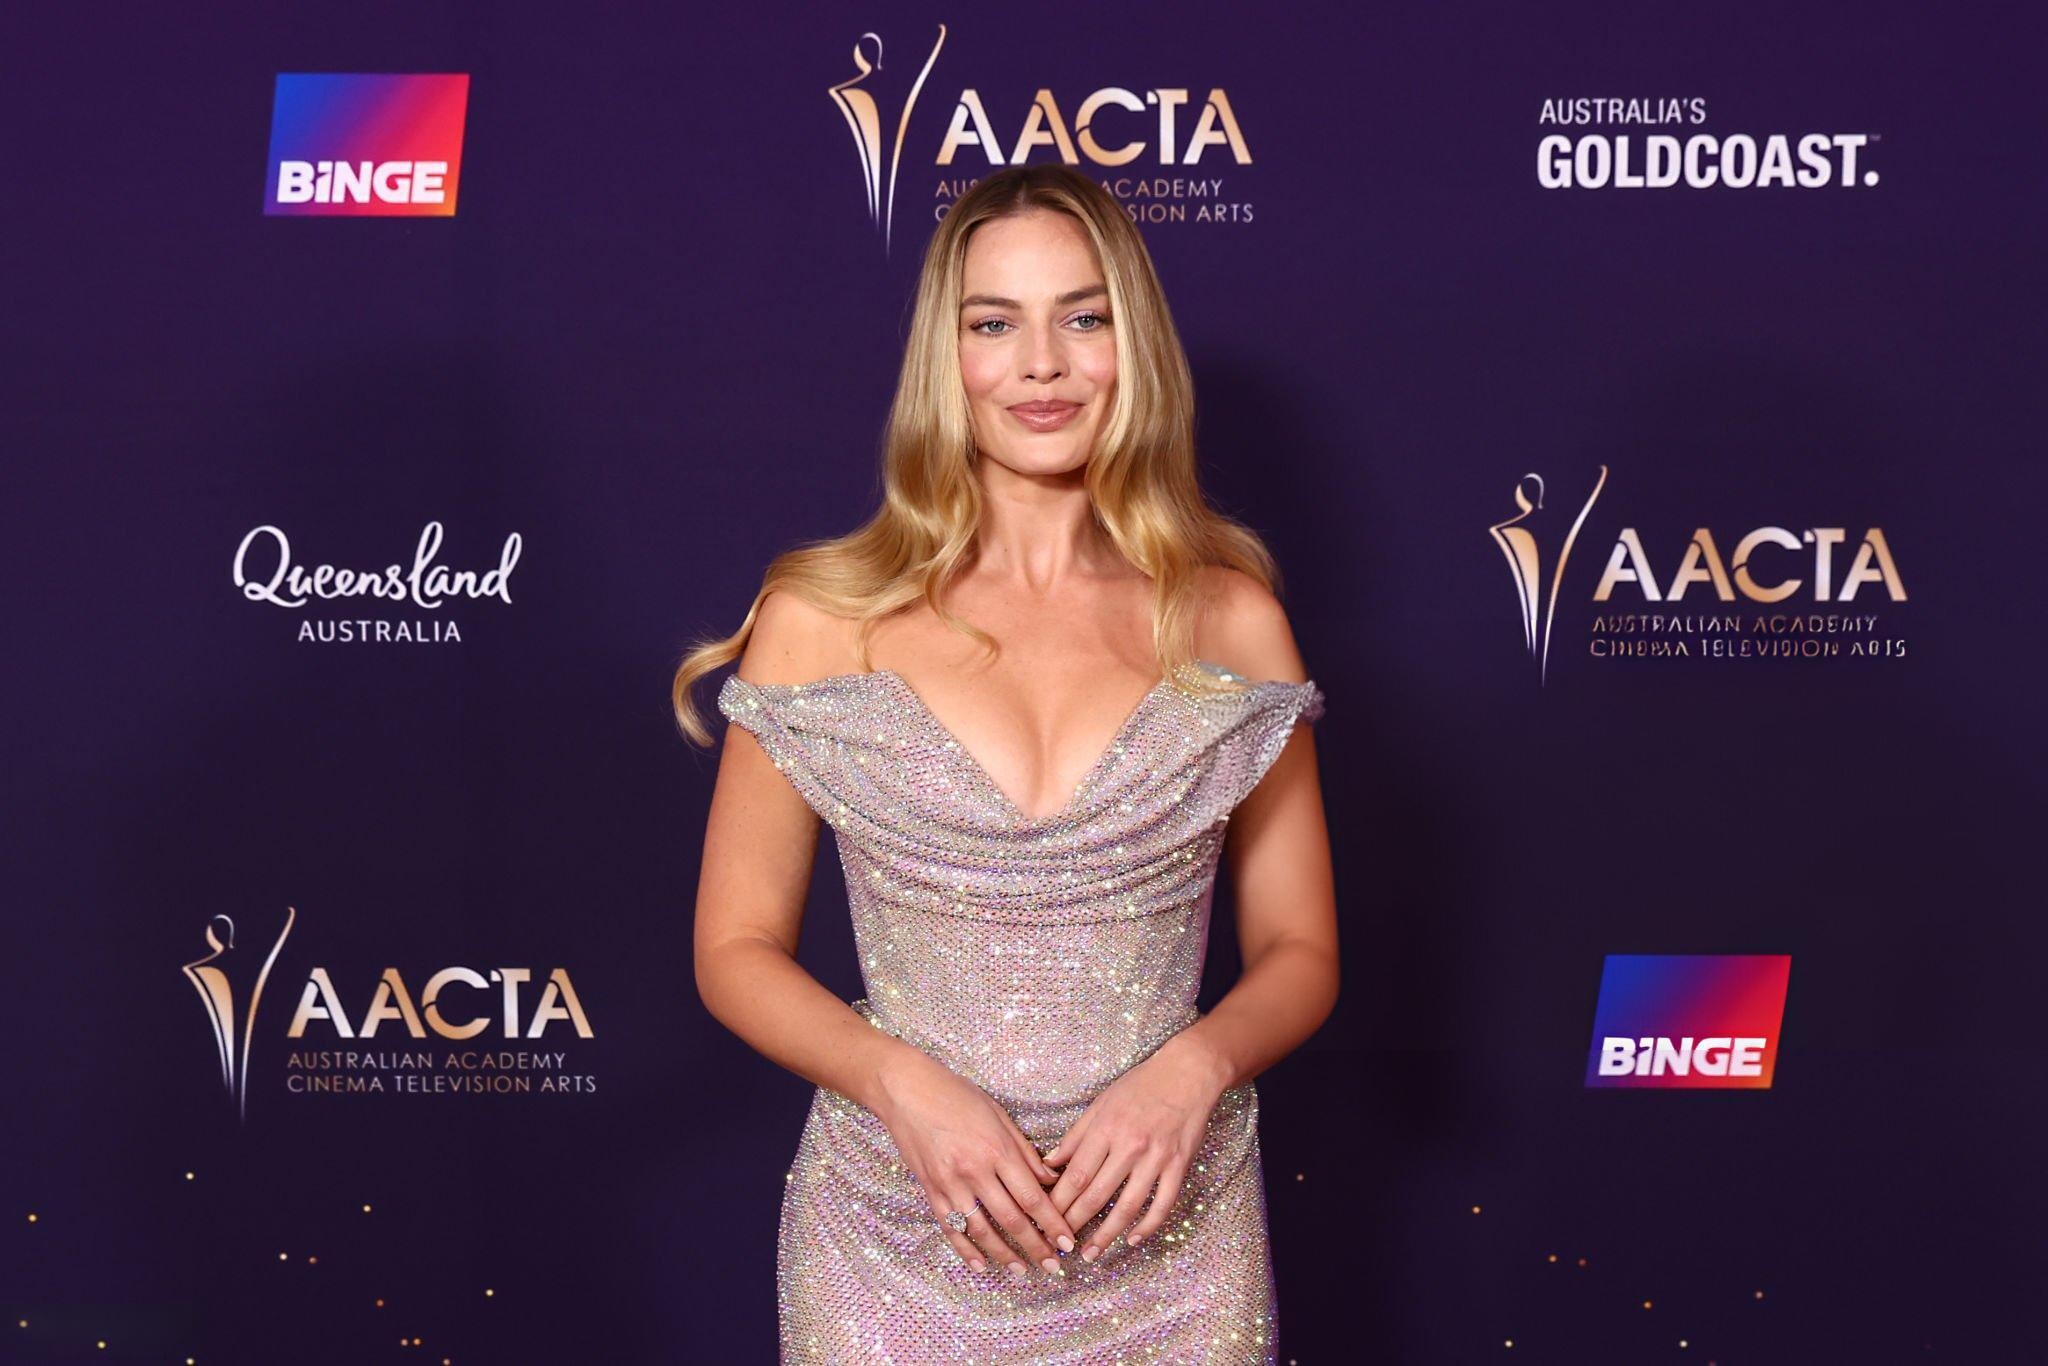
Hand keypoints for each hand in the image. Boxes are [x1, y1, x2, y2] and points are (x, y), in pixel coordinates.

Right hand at [871, 1050, 1078, 1277]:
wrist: (906, 1091)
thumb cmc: (956, 1095)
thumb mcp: (999, 1115)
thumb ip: (1025, 1151)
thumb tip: (1050, 1179)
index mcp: (997, 1149)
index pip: (1032, 1197)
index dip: (1052, 1224)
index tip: (1067, 1242)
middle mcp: (975, 1170)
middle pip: (1011, 1220)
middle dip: (1036, 1247)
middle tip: (1052, 1266)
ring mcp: (950, 1183)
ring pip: (982, 1230)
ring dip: (1004, 1255)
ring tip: (1021, 1270)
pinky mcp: (931, 1190)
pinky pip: (950, 1228)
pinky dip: (966, 1250)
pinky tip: (980, 1265)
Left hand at [1041, 1033, 1227, 1260]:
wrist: (1187, 1073)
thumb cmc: (1140, 1086)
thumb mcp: (1100, 1104)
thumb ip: (1075, 1137)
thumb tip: (1048, 1164)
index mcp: (1105, 1129)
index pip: (1075, 1175)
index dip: (1057, 1203)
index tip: (1044, 1222)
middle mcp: (1129, 1146)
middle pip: (1095, 1195)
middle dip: (1074, 1224)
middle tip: (1059, 1247)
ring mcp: (1156, 1158)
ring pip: (1127, 1206)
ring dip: (1106, 1235)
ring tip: (1091, 1254)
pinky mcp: (1179, 1166)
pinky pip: (1162, 1204)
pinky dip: (1148, 1226)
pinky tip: (1133, 1240)